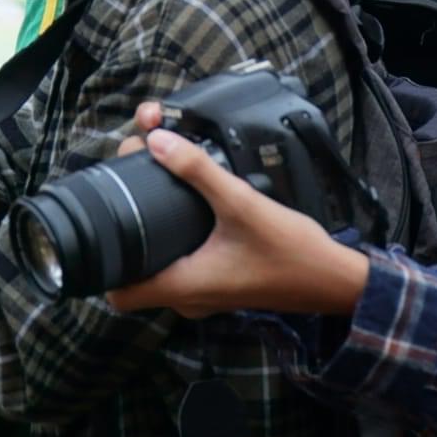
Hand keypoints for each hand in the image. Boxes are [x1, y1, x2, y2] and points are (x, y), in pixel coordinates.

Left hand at [107, 117, 369, 318]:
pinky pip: (184, 262)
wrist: (334, 280)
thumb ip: (198, 171)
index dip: (102, 262)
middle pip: (136, 269)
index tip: (105, 220)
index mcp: (182, 287)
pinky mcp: (220, 284)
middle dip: (129, 224)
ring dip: (154, 226)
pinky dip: (177, 236)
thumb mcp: (242, 204)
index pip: (117, 292)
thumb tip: (156, 139)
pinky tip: (187, 205)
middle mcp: (187, 297)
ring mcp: (204, 294)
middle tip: (137, 179)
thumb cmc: (290, 251)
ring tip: (157, 180)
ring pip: (161, 263)